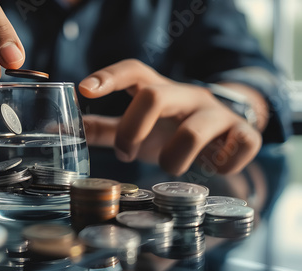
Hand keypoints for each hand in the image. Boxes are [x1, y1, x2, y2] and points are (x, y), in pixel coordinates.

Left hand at [79, 59, 261, 175]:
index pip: (133, 71)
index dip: (109, 77)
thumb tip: (58, 129)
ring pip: (194, 129)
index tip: (84, 89)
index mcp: (158, 90)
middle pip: (156, 96)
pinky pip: (237, 147)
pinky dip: (221, 164)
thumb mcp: (136, 127)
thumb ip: (102, 128)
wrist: (225, 131)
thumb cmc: (170, 129)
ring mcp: (216, 113)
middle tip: (125, 154)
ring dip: (173, 158)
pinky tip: (213, 167)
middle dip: (133, 130)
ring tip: (168, 167)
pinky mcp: (243, 134)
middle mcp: (187, 95)